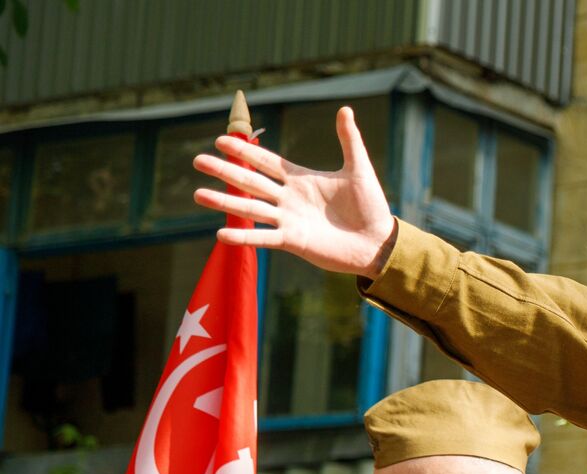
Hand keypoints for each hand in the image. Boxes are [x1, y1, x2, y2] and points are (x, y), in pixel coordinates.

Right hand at [192, 106, 397, 277]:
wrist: (379, 242)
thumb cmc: (371, 207)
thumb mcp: (359, 169)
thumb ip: (349, 140)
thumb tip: (344, 108)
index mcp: (301, 179)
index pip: (266, 161)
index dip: (245, 151)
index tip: (221, 139)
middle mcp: (289, 198)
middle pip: (250, 182)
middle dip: (225, 171)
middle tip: (197, 160)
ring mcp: (289, 220)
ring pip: (251, 209)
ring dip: (225, 201)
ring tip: (198, 194)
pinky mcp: (294, 241)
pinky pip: (264, 238)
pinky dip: (244, 237)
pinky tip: (220, 233)